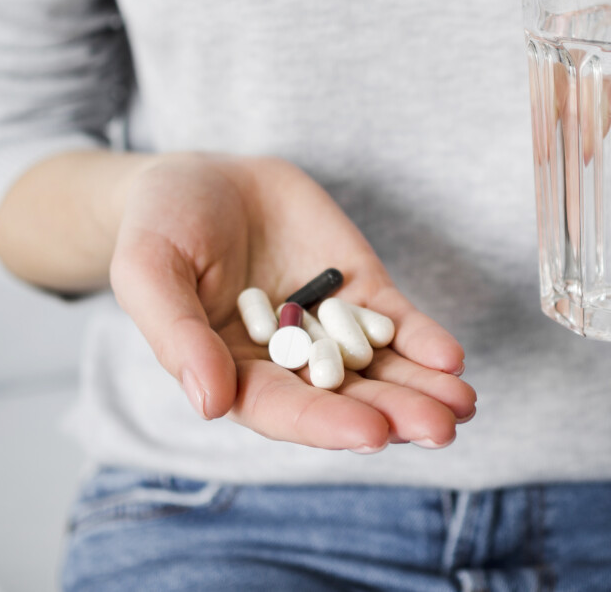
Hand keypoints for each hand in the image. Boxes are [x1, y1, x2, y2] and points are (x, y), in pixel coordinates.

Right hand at [109, 153, 475, 451]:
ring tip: (462, 404)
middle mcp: (286, 362)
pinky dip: (423, 340)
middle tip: (441, 429)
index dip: (327, 423)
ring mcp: (327, 326)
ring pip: (380, 369)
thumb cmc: (159, 226)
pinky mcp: (356, 289)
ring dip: (422, 388)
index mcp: (231, 371)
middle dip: (394, 414)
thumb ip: (176, 335)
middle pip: (344, 398)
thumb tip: (210, 404)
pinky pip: (394, 322)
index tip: (373, 433)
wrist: (200, 176)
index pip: (282, 409)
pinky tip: (451, 357)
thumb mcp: (149, 270)